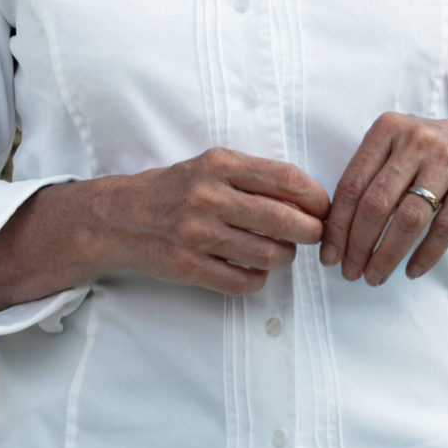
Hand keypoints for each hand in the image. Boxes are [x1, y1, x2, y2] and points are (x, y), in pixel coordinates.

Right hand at [96, 147, 329, 296]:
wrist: (123, 216)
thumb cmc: (176, 188)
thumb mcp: (212, 165)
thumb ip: (253, 176)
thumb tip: (306, 196)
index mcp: (219, 164)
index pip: (284, 178)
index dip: (314, 195)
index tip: (323, 206)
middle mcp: (209, 197)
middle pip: (282, 219)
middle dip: (310, 231)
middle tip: (315, 235)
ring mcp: (198, 234)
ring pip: (267, 254)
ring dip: (286, 257)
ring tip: (284, 252)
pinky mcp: (189, 267)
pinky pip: (242, 282)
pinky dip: (259, 279)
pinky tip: (256, 270)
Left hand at [320, 109, 447, 284]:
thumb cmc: (435, 150)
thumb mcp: (400, 145)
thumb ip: (372, 174)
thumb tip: (335, 227)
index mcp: (388, 128)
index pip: (352, 183)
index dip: (337, 225)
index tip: (329, 255)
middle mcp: (415, 139)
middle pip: (376, 204)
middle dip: (358, 245)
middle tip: (350, 273)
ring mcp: (447, 158)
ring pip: (408, 218)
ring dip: (387, 255)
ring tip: (375, 276)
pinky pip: (444, 227)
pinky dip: (425, 255)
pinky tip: (412, 271)